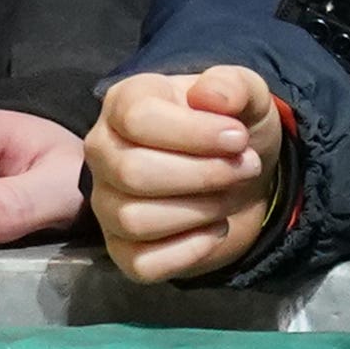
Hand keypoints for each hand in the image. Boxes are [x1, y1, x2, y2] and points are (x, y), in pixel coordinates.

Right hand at [87, 66, 278, 285]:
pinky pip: (143, 263)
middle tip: (246, 167)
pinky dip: (189, 250)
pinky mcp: (122, 250)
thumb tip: (211, 96)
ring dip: (199, 211)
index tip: (238, 137)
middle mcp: (103, 152)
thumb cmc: (232, 127)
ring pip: (135, 220)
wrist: (240, 175)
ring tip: (230, 195)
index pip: (138, 119)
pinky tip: (214, 229)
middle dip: (203, 175)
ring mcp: (107, 204)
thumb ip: (233, 85)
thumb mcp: (245, 95)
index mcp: (124, 102)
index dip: (194, 133)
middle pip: (133, 173)